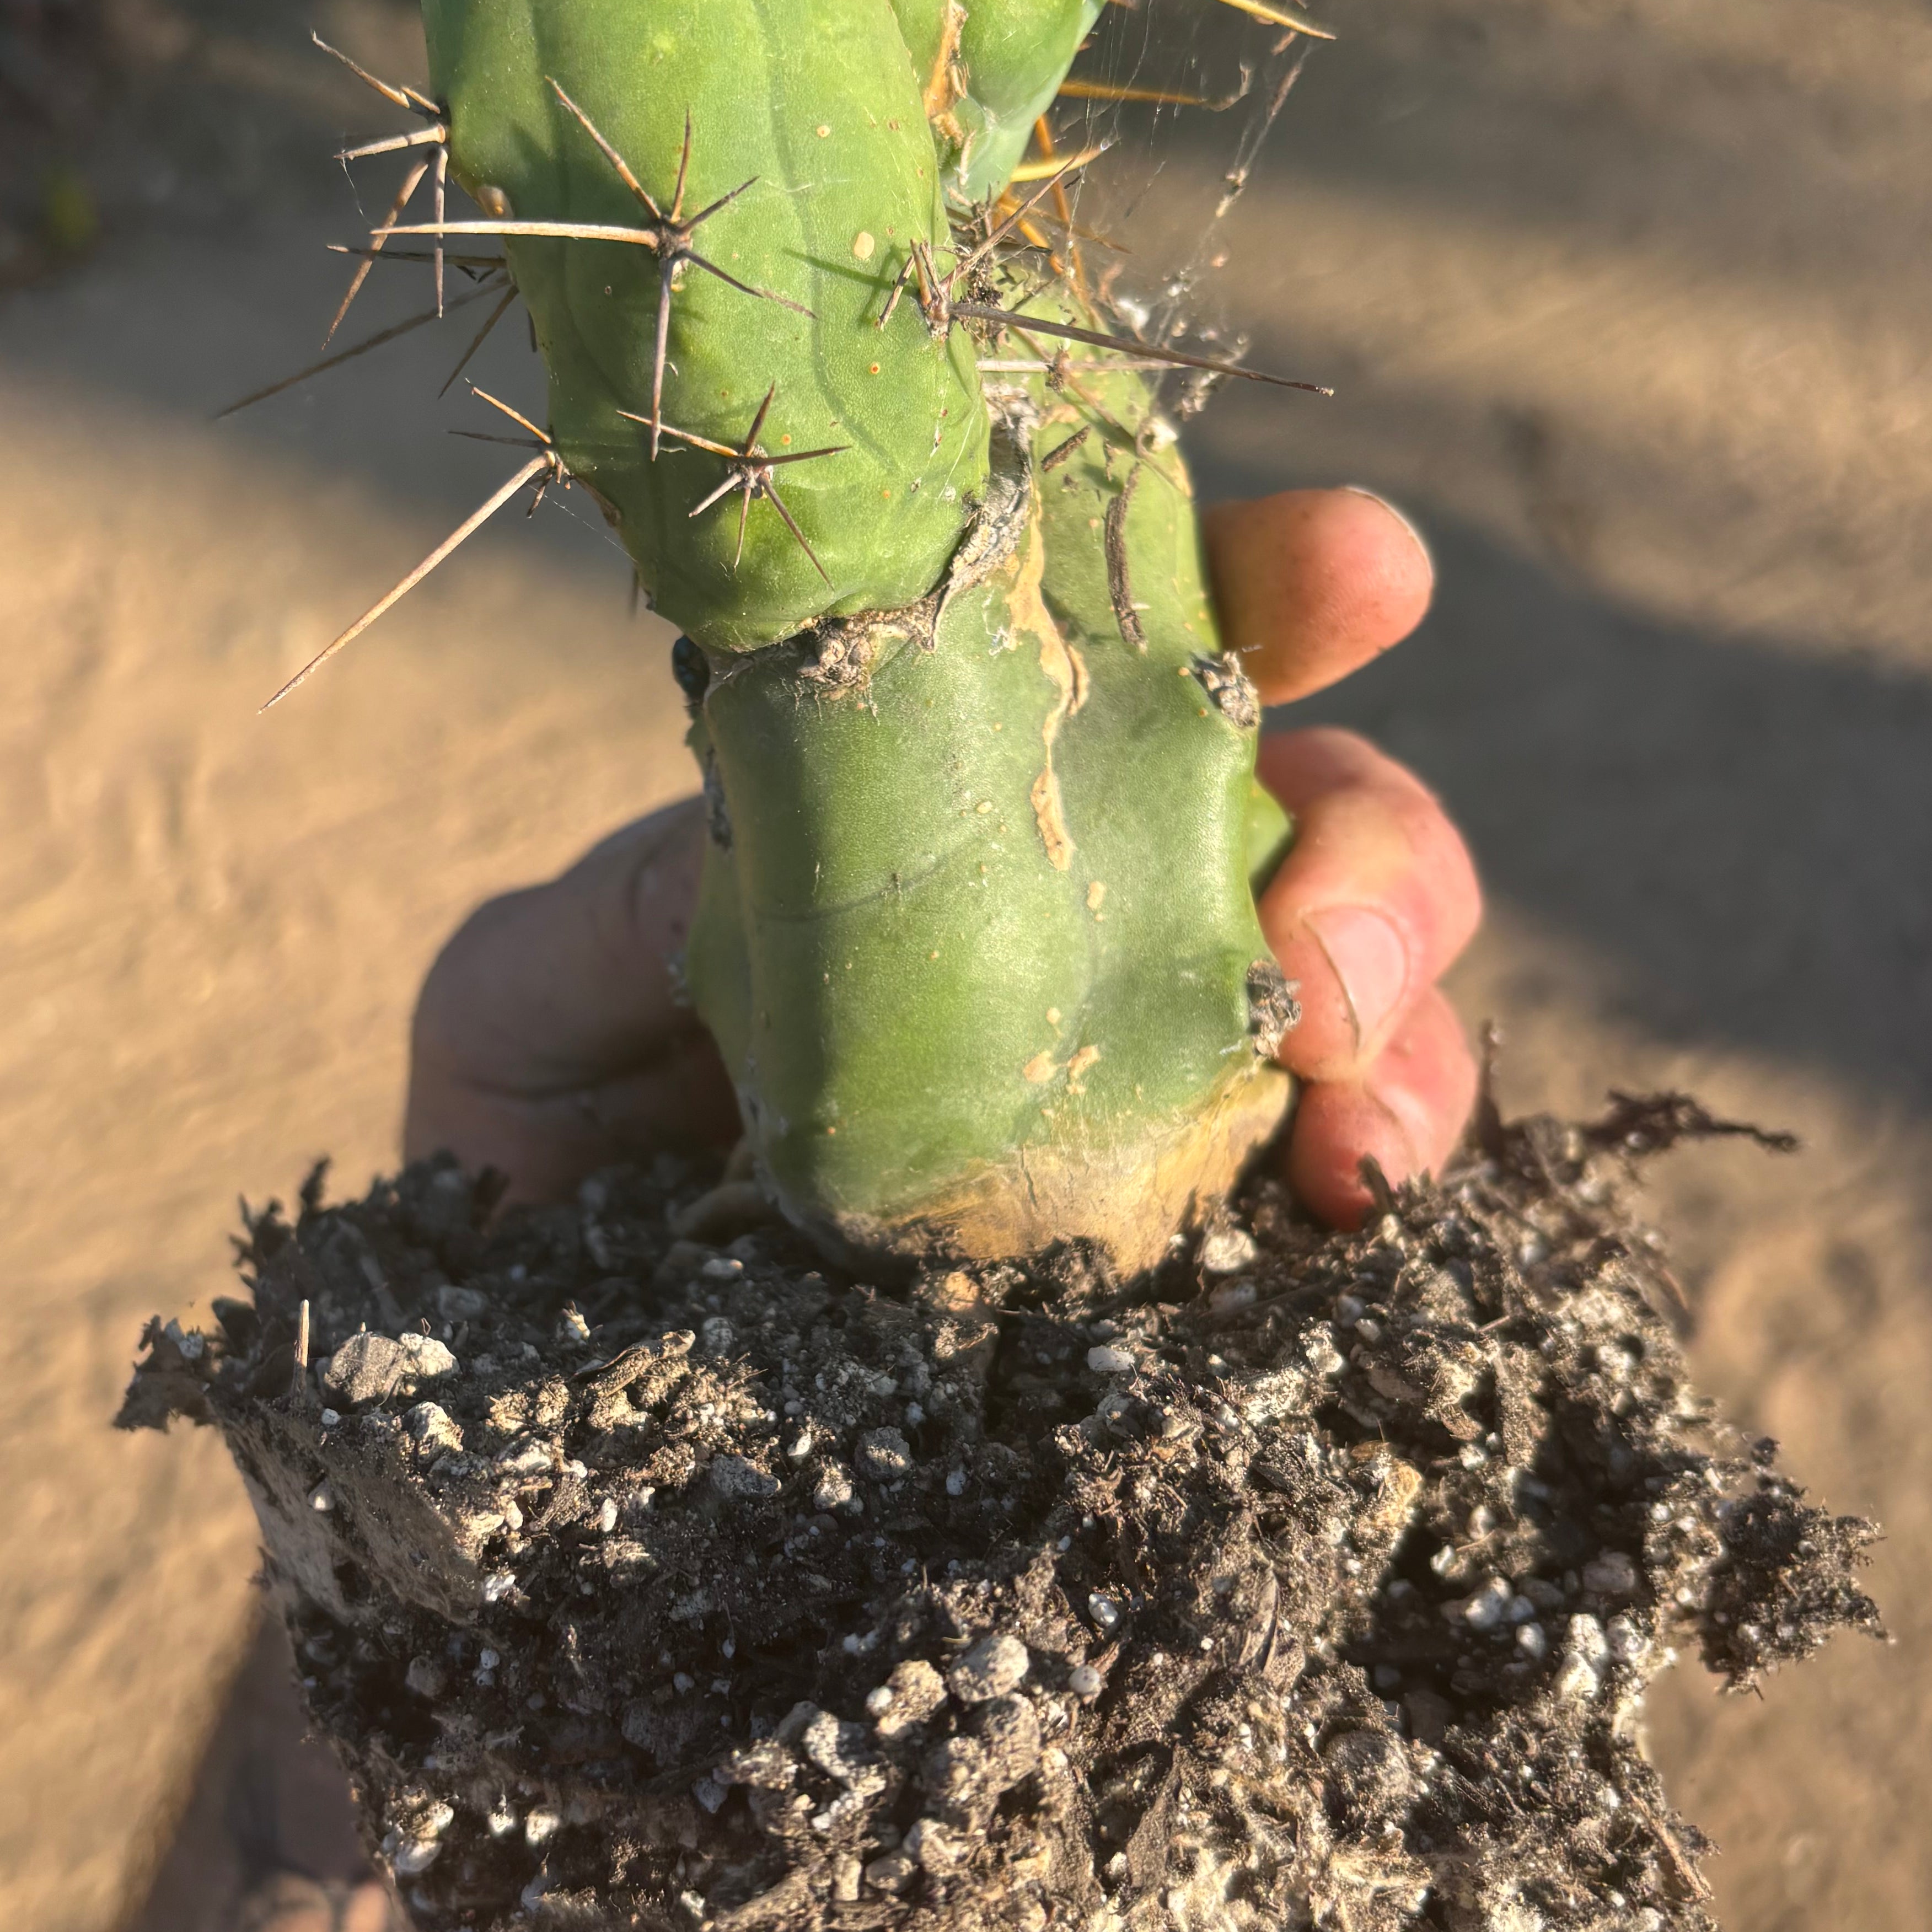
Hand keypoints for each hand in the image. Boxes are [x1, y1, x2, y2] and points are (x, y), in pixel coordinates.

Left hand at [406, 486, 1478, 1229]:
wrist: (531, 1360)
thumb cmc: (527, 1123)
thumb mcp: (526, 989)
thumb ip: (633, 906)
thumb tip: (785, 851)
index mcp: (948, 786)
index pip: (1132, 649)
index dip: (1270, 589)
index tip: (1359, 571)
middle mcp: (1084, 907)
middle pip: (1311, 819)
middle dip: (1373, 849)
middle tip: (1315, 944)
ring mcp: (1142, 1075)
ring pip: (1363, 1002)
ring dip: (1405, 1030)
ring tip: (1351, 1108)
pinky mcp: (1161, 1242)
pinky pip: (1320, 1195)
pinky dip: (1371, 1187)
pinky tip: (1348, 1211)